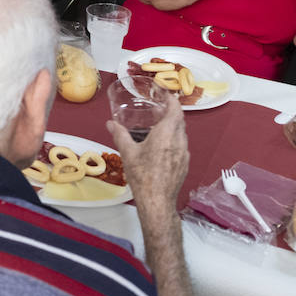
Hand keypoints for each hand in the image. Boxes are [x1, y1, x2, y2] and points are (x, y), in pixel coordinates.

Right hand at [107, 96, 188, 214]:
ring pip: (182, 133)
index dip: (171, 99)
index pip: (175, 109)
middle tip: (160, 107)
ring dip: (173, 126)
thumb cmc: (143, 176)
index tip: (165, 94)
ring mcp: (184, 154)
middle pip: (180, 120)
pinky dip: (174, 140)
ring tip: (160, 126)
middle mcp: (179, 141)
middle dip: (171, 112)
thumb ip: (120, 135)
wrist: (157, 202)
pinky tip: (162, 147)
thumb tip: (110, 124)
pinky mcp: (185, 164)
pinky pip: (181, 146)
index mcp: (166, 134)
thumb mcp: (128, 153)